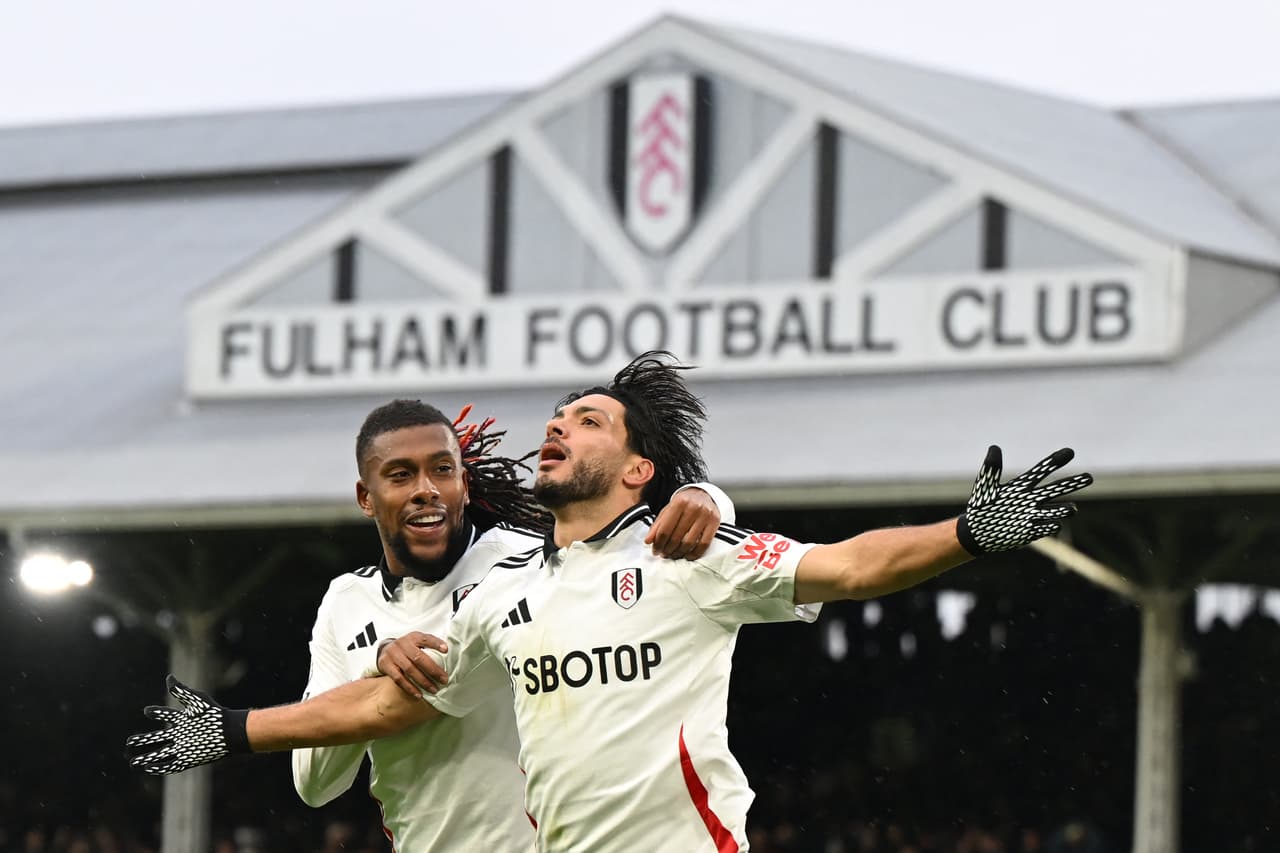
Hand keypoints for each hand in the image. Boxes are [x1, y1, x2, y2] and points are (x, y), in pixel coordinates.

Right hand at [125, 675, 249, 774]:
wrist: (228, 732)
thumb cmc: (214, 714)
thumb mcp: (196, 701)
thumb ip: (181, 691)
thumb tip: (168, 678)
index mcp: (183, 720)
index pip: (166, 716)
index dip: (157, 713)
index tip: (147, 711)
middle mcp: (181, 734)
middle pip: (158, 738)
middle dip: (143, 740)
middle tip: (129, 741)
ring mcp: (183, 747)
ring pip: (160, 754)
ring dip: (146, 758)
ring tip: (132, 762)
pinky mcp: (188, 759)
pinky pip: (171, 765)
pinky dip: (159, 768)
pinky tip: (148, 768)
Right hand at [378, 632, 448, 697]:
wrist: (384, 650)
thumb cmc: (406, 648)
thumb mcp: (416, 641)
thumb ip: (429, 645)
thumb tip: (447, 654)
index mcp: (413, 637)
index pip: (425, 638)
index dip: (436, 643)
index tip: (446, 650)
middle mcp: (402, 644)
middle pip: (418, 658)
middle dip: (433, 670)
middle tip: (444, 680)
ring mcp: (393, 655)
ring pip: (409, 670)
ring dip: (423, 682)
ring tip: (434, 689)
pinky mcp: (385, 665)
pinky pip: (399, 679)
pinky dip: (409, 688)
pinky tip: (419, 694)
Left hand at [646, 487, 720, 559]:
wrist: (703, 494)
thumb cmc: (684, 504)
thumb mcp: (668, 510)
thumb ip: (657, 525)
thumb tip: (648, 541)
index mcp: (679, 502)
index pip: (665, 529)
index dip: (658, 543)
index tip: (655, 551)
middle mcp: (693, 507)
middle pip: (676, 537)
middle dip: (667, 549)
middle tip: (663, 554)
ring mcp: (705, 515)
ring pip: (689, 542)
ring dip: (679, 553)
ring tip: (673, 555)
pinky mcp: (715, 523)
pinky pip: (704, 544)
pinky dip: (694, 553)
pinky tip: (687, 556)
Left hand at [956, 446, 1092, 554]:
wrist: (977, 531)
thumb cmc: (982, 506)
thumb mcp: (985, 486)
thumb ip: (991, 468)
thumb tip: (994, 448)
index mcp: (1022, 486)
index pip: (1042, 470)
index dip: (1055, 461)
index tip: (1070, 451)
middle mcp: (1032, 500)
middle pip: (1056, 489)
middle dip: (1072, 483)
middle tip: (1089, 477)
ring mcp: (1032, 516)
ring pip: (1055, 511)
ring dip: (1064, 510)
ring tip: (1073, 509)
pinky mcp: (1029, 532)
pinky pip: (1043, 529)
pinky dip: (1050, 526)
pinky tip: (1056, 524)